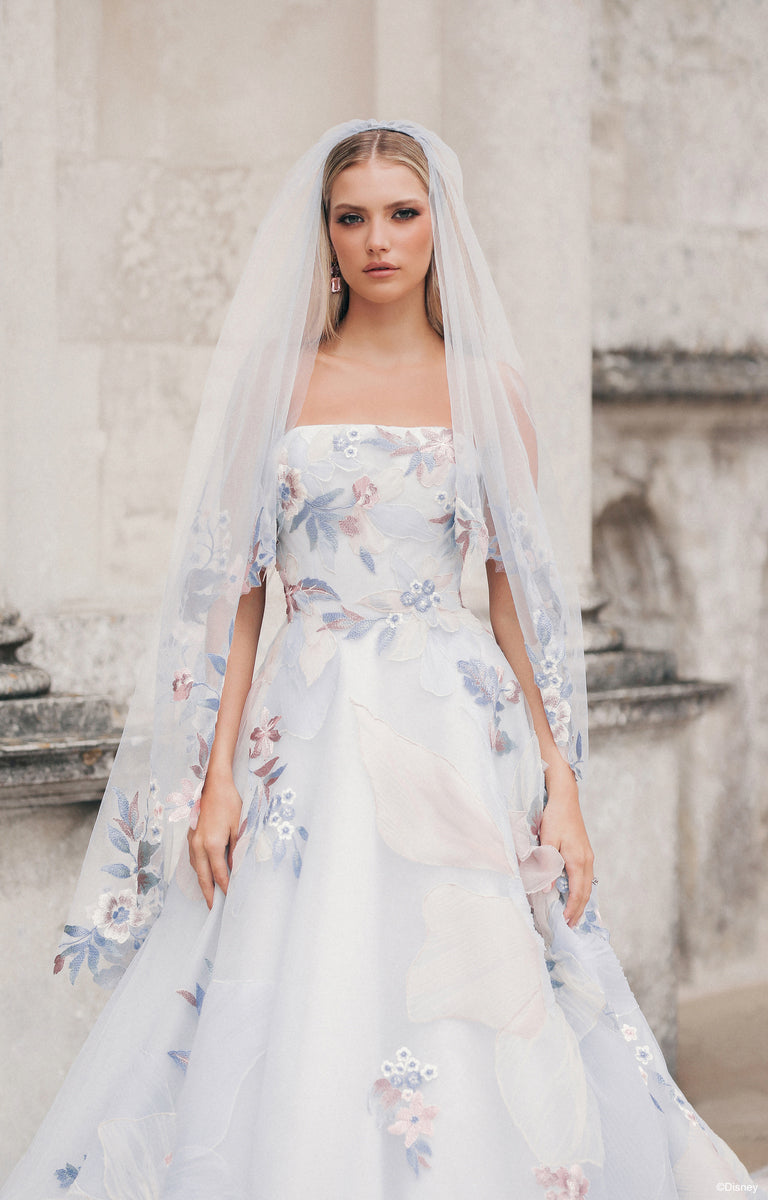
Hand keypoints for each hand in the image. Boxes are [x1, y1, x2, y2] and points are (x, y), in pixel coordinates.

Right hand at [187, 771, 242, 908]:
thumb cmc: (230, 803)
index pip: (219, 874)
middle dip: (207, 893)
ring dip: (202, 881)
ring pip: (195, 868)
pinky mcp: (190, 835)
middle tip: (212, 908)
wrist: (214, 784)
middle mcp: (198, 846)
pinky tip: (204, 871)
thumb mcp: (239, 827)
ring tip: (209, 894)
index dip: (225, 887)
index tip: (229, 898)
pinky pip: (192, 858)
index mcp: (212, 845)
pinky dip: (198, 869)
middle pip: (202, 876)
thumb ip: (237, 850)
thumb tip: (236, 868)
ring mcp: (192, 840)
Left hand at [539, 759, 593, 927]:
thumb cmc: (554, 818)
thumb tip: (545, 889)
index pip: (577, 892)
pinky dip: (581, 889)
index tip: (567, 922)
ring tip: (574, 914)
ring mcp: (587, 854)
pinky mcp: (584, 850)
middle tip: (571, 925)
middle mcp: (586, 859)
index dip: (572, 908)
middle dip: (579, 909)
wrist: (565, 797)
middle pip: (585, 891)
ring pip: (587, 884)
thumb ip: (546, 864)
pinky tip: (575, 892)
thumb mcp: (547, 841)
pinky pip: (586, 876)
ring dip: (581, 900)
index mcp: (577, 860)